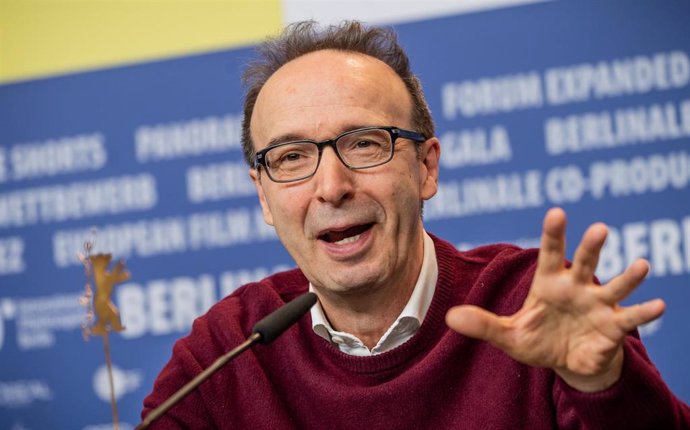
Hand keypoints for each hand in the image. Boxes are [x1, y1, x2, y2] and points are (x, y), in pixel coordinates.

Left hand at [445, 207, 664, 391]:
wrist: (566, 362)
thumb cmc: (538, 340)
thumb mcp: (509, 335)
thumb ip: (483, 324)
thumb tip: (450, 317)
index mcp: (549, 283)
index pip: (550, 253)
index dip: (553, 234)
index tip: (557, 212)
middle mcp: (576, 287)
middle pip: (584, 262)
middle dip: (591, 246)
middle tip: (600, 228)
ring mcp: (598, 305)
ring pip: (614, 285)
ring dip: (628, 276)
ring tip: (641, 265)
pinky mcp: (613, 327)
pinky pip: (631, 318)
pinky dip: (644, 311)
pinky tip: (659, 304)